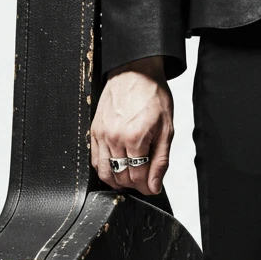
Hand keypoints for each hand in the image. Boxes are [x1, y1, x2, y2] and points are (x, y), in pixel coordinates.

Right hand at [91, 56, 173, 195]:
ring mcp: (101, 135)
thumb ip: (160, 160)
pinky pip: (95, 160)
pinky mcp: (94, 131)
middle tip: (144, 180)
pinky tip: (117, 166)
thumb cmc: (152, 95)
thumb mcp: (167, 129)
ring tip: (130, 177)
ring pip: (105, 172)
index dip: (147, 187)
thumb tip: (154, 186)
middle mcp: (114, 138)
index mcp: (135, 138)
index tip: (152, 187)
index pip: (137, 176)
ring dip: (118, 180)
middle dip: (134, 184)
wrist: (135, 72)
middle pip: (120, 177)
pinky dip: (105, 169)